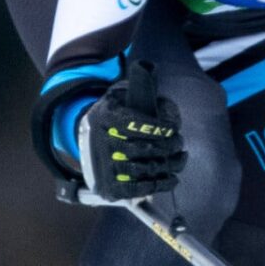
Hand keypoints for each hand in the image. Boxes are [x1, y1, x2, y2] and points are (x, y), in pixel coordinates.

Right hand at [77, 63, 186, 200]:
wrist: (84, 142)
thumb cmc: (112, 116)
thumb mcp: (119, 95)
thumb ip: (139, 84)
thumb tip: (153, 75)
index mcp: (106, 117)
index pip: (138, 124)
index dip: (161, 128)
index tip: (172, 129)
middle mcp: (102, 143)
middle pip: (146, 148)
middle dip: (170, 146)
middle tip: (179, 143)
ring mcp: (104, 168)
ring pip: (146, 169)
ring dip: (170, 165)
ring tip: (180, 159)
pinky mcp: (108, 188)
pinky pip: (138, 190)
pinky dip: (159, 186)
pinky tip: (172, 179)